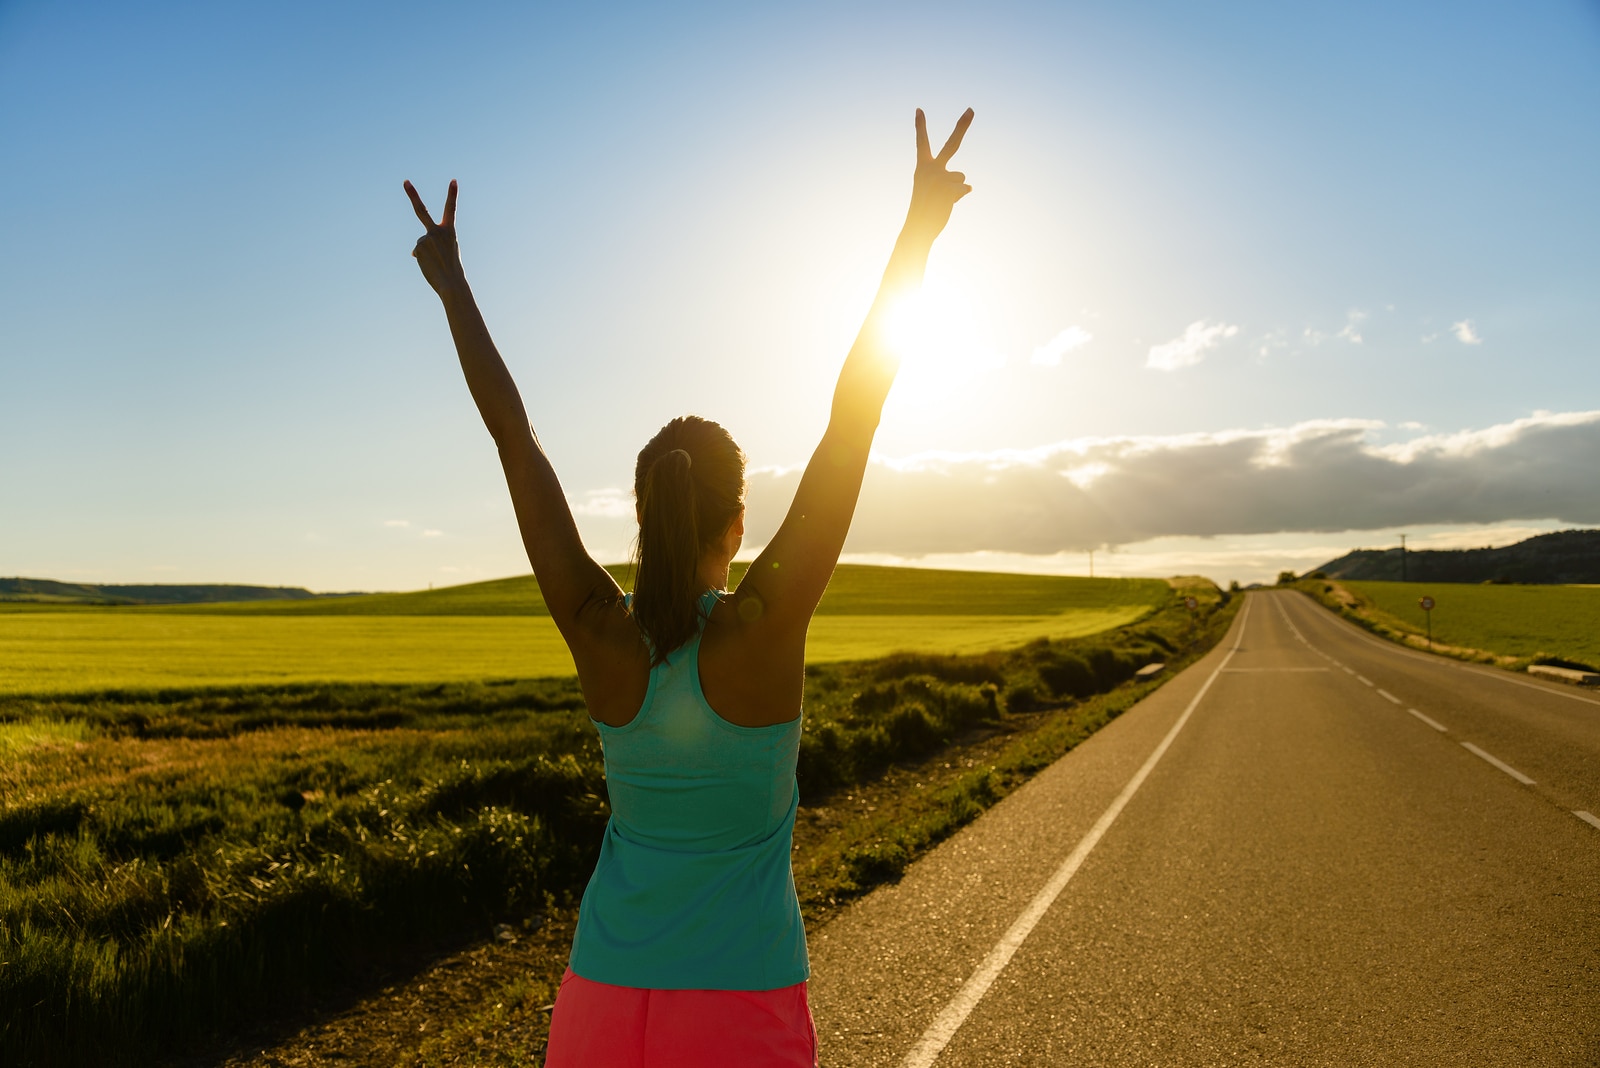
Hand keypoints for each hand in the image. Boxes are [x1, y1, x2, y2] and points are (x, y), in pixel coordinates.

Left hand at [404, 179, 465, 295]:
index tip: (454, 180)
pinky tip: (430, 265)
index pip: (451, 209)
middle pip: (421, 210)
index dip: (452, 194)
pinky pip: (418, 252)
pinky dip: (423, 259)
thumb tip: (414, 251)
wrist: (451, 282)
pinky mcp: (418, 247)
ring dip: (427, 254)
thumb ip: (432, 246)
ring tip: (437, 263)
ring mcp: (426, 238)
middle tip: (405, 181)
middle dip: (412, 195)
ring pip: (421, 244)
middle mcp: (437, 231)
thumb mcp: (446, 253)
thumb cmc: (453, 269)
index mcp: (450, 232)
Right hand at [905, 108, 973, 241]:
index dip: (920, 126)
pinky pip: (965, 188)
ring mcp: (941, 177)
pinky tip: (946, 204)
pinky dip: (959, 196)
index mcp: (922, 167)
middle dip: (962, 125)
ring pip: (961, 176)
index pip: (922, 143)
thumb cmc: (924, 209)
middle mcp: (931, 168)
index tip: (919, 109)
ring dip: (957, 188)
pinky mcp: (950, 188)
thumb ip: (947, 181)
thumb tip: (969, 186)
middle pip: (952, 144)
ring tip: (942, 200)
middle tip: (971, 109)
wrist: (918, 226)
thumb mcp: (931, 190)